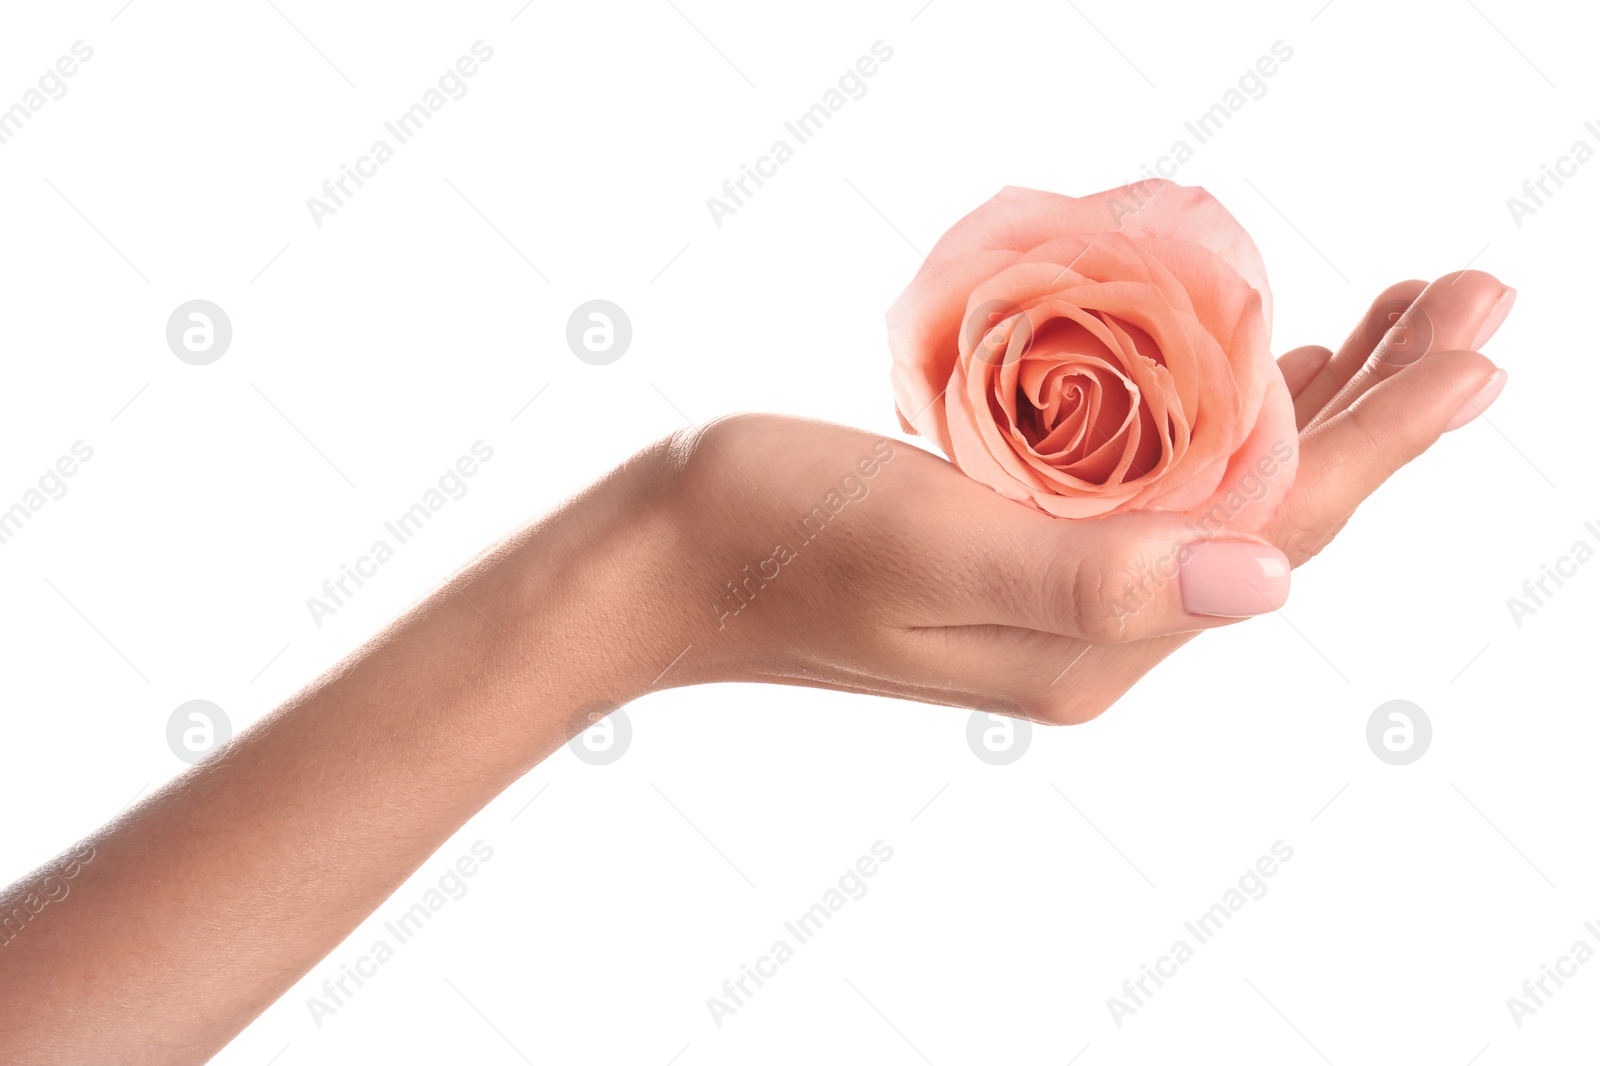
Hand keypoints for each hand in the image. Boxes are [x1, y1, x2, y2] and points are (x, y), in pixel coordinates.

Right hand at [645, 270, 1510, 722]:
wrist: (660, 561)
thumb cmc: (766, 533)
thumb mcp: (924, 545)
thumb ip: (1092, 575)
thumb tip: (1269, 584)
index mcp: (1093, 638)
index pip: (1277, 526)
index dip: (1387, 433)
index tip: (1477, 345)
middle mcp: (1098, 630)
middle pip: (1278, 508)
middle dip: (1381, 406)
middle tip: (1467, 302)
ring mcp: (1062, 596)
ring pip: (1229, 494)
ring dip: (1319, 405)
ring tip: (1395, 324)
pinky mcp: (1023, 554)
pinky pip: (1161, 488)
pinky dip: (1223, 418)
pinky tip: (1259, 373)